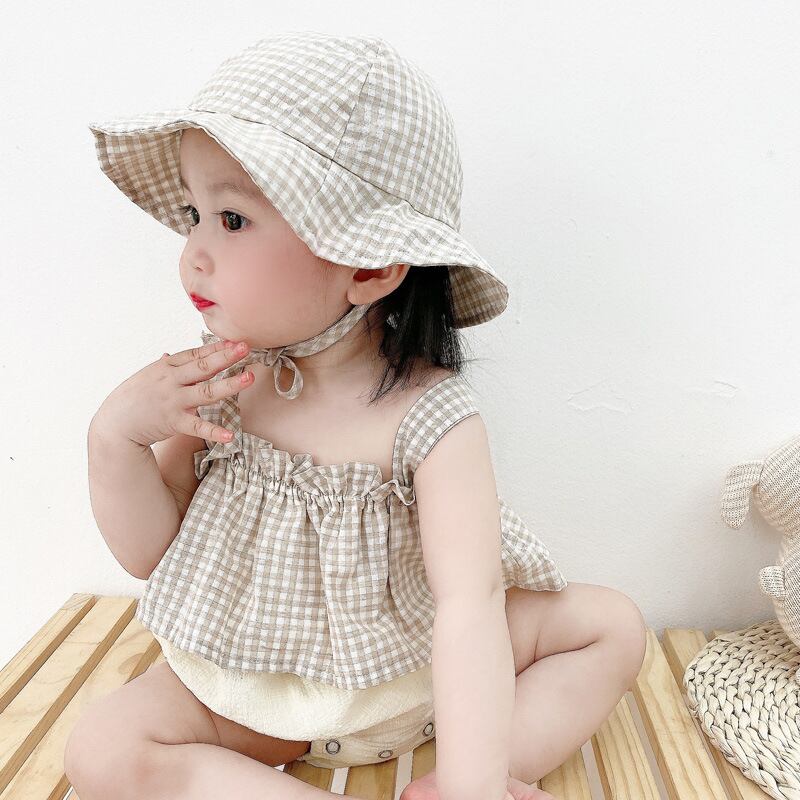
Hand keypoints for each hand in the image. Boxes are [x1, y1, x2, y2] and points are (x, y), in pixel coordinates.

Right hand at [91, 337, 254, 446]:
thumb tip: (169, 355)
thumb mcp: (147, 376)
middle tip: (246, 348)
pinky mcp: (174, 421)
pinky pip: (198, 426)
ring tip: (248, 378)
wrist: (115, 423)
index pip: (196, 354)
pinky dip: (214, 431)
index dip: (217, 347)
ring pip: (206, 391)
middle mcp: (172, 381)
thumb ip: (164, 367)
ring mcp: (174, 401)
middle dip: (226, 357)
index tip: (236, 341)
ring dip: (229, 384)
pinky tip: (230, 435)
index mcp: (167, 368)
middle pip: (203, 367)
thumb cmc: (133, 398)